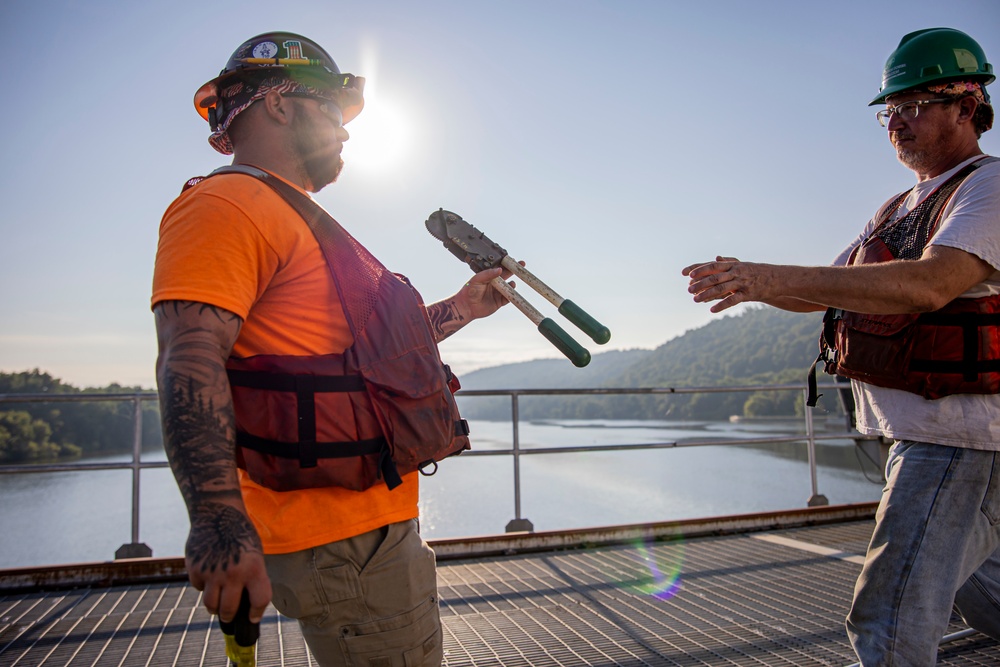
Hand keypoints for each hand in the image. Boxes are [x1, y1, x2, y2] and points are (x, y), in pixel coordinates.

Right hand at [185, 504, 271, 623]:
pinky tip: (207, 573)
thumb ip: (252, 577)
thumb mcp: (254, 554)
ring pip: (210, 605)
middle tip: (229, 616)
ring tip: (217, 603)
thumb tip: (247, 603)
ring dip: (214, 607)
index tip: (253, 618)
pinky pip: (199, 588)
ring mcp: (213, 573)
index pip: (260, 600)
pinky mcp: (195, 569)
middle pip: (229, 610)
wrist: (217, 513)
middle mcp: (233, 573)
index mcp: (254, 569)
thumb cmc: (240, 534)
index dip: (257, 613)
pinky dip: (203, 585)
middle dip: (229, 616)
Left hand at [458, 265, 517, 319]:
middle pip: (507, 276)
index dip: (507, 264)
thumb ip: (488, 274)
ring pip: (508, 287)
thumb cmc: (469, 291)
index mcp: (489, 276)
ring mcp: (497, 292)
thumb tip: (499, 269)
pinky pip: (508, 298)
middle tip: (522, 266)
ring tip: (512, 284)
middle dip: (514, 271)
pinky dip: (511, 296)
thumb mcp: (477, 279)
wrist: (466, 306)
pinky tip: (511, 293)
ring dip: (512, 285)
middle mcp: (494, 283)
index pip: (500, 268)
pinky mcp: (499, 302)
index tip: (514, 260)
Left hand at [683, 256, 766, 312]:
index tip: (686, 273)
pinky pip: (733, 300)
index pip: (712, 265)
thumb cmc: (755, 272)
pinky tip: (712, 310)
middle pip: (715, 277)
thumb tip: (716, 257)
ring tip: (695, 300)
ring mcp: (742, 283)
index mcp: (733, 265)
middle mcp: (736, 272)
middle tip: (688, 289)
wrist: (775, 279)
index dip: (699, 269)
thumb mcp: (741, 265)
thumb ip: (728, 262)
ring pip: (721, 289)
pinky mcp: (748, 294)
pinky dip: (722, 305)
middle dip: (700, 283)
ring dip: (707, 294)